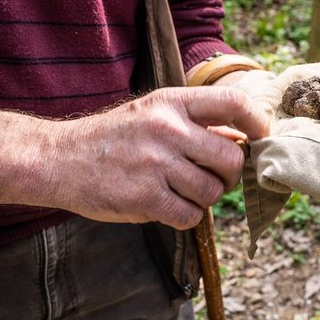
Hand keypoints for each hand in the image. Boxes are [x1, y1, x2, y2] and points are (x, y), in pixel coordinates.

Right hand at [6, 87, 268, 228]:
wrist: (57, 160)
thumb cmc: (114, 138)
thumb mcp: (152, 113)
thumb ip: (196, 123)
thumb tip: (244, 139)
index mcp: (172, 102)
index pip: (234, 102)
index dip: (258, 121)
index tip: (261, 137)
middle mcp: (167, 129)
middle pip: (232, 158)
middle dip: (230, 174)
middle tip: (213, 177)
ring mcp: (156, 164)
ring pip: (213, 192)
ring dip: (204, 198)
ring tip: (181, 191)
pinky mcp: (145, 198)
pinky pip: (191, 216)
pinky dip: (185, 217)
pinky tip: (166, 206)